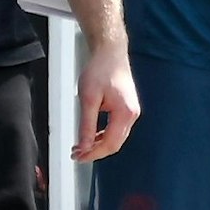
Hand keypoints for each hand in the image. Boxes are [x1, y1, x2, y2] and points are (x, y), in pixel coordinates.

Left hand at [73, 39, 138, 161]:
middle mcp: (132, 114)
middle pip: (115, 143)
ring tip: (81, 146)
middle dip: (95, 152)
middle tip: (77, 154)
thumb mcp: (88, 99)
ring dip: (99, 145)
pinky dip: (104, 135)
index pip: (110, 143)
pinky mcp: (127, 108)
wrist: (110, 53)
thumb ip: (87, 125)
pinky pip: (117, 129)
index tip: (78, 157)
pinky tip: (92, 135)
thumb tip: (84, 146)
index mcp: (125, 113)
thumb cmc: (101, 70)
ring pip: (116, 138)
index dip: (93, 154)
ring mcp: (132, 111)